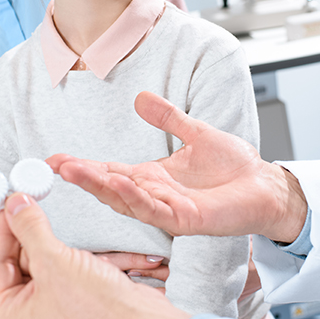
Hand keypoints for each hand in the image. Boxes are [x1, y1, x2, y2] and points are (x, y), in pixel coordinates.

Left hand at [0, 193, 188, 318]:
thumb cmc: (97, 309)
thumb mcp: (54, 260)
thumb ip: (30, 229)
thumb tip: (15, 205)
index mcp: (11, 318)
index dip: (4, 229)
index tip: (11, 203)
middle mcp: (29, 316)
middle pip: (19, 262)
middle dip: (27, 232)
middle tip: (29, 200)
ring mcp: (53, 308)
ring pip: (43, 262)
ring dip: (48, 238)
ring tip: (45, 210)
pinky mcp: (75, 299)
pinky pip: (62, 268)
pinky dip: (65, 250)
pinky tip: (68, 231)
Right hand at [48, 91, 306, 242]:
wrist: (265, 184)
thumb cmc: (233, 166)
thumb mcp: (196, 132)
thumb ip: (168, 118)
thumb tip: (140, 98)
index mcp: (153, 177)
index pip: (110, 172)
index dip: (83, 166)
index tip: (54, 158)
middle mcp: (155, 195)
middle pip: (110, 188)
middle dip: (82, 177)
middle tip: (54, 165)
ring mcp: (168, 210)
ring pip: (125, 200)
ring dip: (99, 186)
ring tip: (75, 171)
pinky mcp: (187, 220)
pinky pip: (155, 210)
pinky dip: (135, 197)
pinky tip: (119, 182)